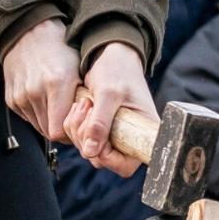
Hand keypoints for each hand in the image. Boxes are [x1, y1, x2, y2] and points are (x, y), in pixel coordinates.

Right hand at [2, 18, 79, 140]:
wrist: (30, 33)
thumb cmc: (61, 50)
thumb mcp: (81, 68)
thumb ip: (85, 97)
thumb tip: (93, 124)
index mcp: (56, 84)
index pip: (59, 131)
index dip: (70, 133)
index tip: (78, 126)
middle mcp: (34, 92)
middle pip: (48, 132)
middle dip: (61, 130)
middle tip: (71, 120)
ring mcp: (20, 96)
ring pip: (37, 127)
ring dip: (49, 123)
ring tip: (59, 109)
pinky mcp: (11, 98)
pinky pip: (27, 118)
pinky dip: (37, 115)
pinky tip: (45, 101)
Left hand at [63, 42, 157, 178]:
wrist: (111, 55)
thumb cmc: (118, 70)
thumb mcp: (108, 94)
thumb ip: (100, 123)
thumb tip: (91, 153)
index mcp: (143, 134)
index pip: (126, 165)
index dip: (108, 157)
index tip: (99, 136)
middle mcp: (129, 139)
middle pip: (102, 159)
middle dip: (88, 137)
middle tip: (88, 109)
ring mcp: (114, 135)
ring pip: (88, 149)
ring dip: (79, 129)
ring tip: (85, 104)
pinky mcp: (100, 129)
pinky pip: (82, 139)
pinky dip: (75, 125)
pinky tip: (81, 105)